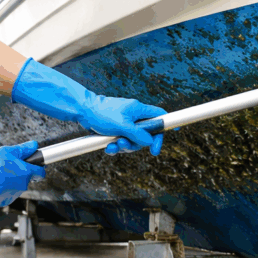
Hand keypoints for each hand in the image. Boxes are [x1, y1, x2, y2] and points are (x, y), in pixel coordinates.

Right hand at [0, 141, 45, 218]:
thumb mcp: (7, 151)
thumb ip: (23, 150)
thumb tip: (34, 145)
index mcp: (26, 173)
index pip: (40, 172)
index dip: (38, 167)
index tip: (35, 165)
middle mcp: (22, 186)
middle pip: (25, 179)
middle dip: (18, 173)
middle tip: (5, 166)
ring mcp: (13, 195)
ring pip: (14, 187)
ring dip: (8, 181)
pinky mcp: (2, 202)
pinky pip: (4, 194)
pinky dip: (0, 189)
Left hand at [11, 59, 165, 153]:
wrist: (83, 111)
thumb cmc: (101, 113)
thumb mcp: (122, 125)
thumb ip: (138, 134)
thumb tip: (149, 142)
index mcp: (139, 110)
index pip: (160, 116)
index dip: (167, 124)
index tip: (174, 132)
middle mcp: (134, 116)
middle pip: (147, 134)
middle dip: (137, 144)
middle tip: (126, 146)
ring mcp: (126, 123)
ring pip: (133, 140)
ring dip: (124, 146)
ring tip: (113, 145)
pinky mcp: (117, 129)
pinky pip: (122, 141)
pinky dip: (116, 146)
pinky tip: (109, 147)